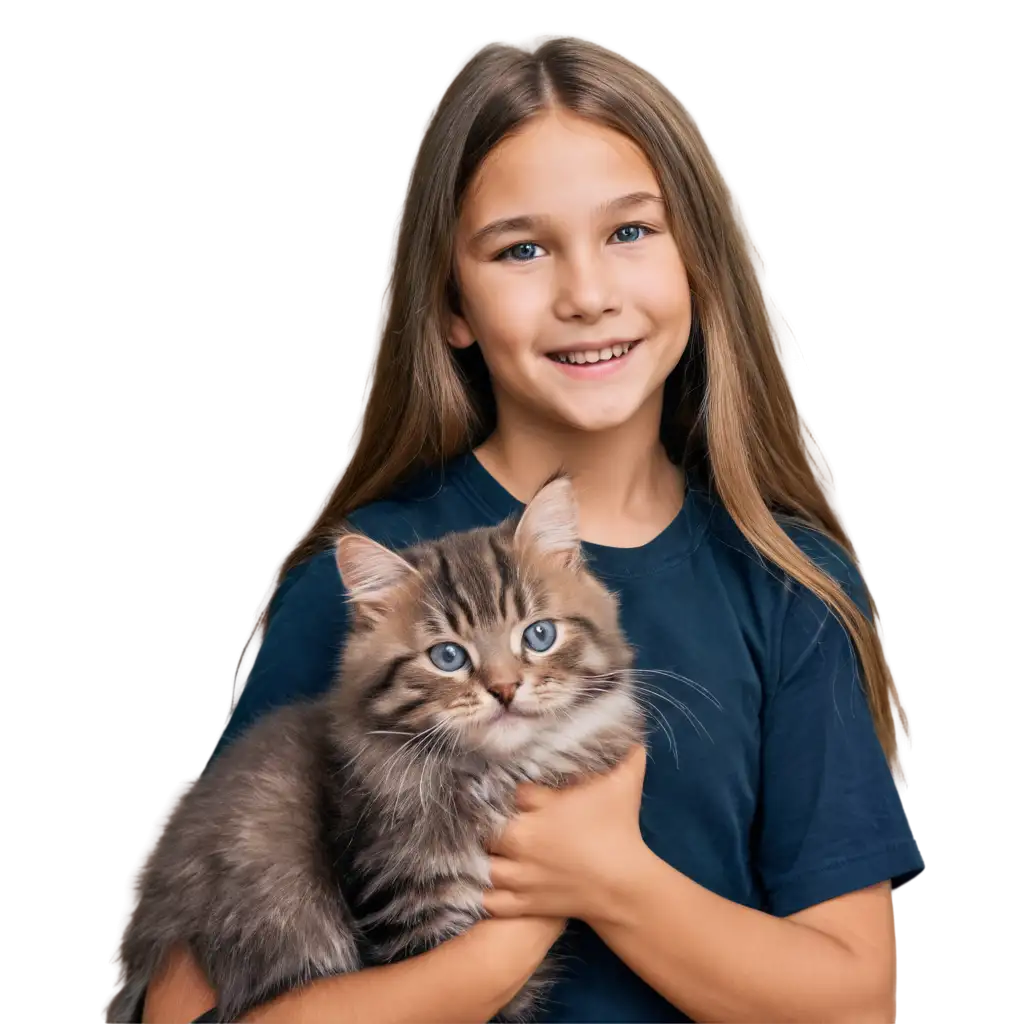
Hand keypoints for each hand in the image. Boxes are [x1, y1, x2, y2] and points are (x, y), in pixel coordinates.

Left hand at [483, 744, 648, 926]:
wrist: (625, 886)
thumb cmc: (620, 831)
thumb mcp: (624, 783)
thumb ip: (626, 753)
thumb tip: (633, 732)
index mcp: (537, 811)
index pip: (511, 795)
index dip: (516, 792)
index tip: (523, 794)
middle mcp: (520, 843)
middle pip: (488, 830)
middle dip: (493, 825)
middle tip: (503, 822)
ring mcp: (521, 877)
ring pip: (485, 865)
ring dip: (487, 859)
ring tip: (493, 853)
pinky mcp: (525, 904)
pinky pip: (491, 901)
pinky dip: (488, 894)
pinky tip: (493, 885)